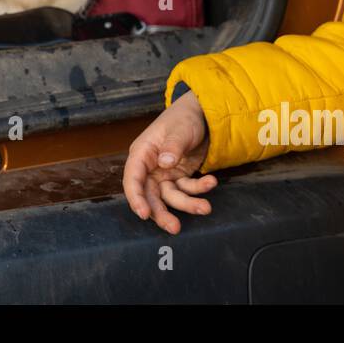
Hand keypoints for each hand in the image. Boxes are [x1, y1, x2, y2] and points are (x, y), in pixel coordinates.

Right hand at [123, 91, 218, 233]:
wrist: (203, 115)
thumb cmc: (183, 117)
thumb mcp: (179, 129)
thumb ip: (172, 146)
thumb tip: (164, 163)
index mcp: (142, 153)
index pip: (132, 179)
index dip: (135, 198)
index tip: (143, 214)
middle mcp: (150, 167)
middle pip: (150, 196)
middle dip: (162, 213)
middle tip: (174, 227)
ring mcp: (165, 174)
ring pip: (171, 197)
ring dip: (187, 204)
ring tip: (206, 208)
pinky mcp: (179, 177)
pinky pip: (187, 189)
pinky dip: (199, 189)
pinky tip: (211, 182)